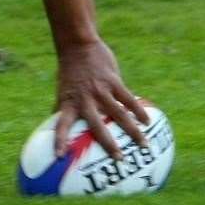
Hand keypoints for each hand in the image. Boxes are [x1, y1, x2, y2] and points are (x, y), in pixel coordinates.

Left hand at [52, 37, 148, 159]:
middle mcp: (85, 100)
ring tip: (143, 144)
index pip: (61, 125)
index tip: (58, 158)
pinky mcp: (113, 81)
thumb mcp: (62, 91)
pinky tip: (147, 121)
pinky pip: (128, 99)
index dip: (59, 141)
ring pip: (119, 114)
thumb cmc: (69, 72)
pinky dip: (138, 110)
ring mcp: (100, 91)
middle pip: (98, 127)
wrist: (78, 45)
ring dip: (132, 130)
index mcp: (69, 104)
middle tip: (119, 159)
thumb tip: (56, 130)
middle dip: (109, 144)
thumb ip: (62, 109)